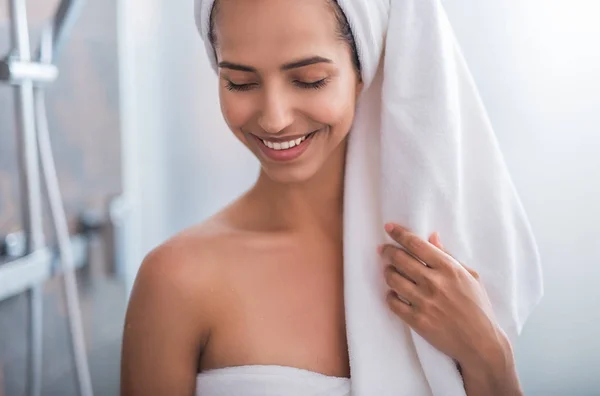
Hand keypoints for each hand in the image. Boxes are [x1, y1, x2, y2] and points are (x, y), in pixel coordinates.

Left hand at [379, 223, 504, 366]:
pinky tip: (393, 294)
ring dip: (388, 272)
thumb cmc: (478, 307)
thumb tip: (432, 237)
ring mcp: (424, 302)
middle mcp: (434, 283)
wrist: (481, 343)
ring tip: (389, 271)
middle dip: (387, 251)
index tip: (388, 228)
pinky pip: (393, 303)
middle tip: (383, 250)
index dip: (399, 234)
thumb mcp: (471, 276)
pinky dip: (390, 296)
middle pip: (400, 259)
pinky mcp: (417, 320)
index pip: (416, 244)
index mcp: (449, 269)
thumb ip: (449, 256)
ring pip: (393, 279)